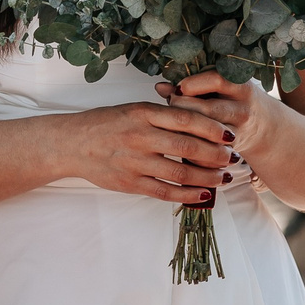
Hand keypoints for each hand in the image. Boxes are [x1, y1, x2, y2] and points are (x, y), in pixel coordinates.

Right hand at [64, 99, 236, 204]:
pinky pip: (165, 192)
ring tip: (223, 177)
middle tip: (232, 158)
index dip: (213, 127)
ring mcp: (134, 161)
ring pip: (180, 173)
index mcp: (143, 113)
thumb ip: (162, 114)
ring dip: (207, 177)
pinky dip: (187, 195)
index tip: (230, 134)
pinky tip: (203, 195)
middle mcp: (140, 136)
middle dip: (216, 155)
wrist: (72, 143)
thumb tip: (199, 119)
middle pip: (188, 147)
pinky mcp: (130, 183)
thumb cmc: (106, 124)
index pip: (186, 119)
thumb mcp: (133, 109)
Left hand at [163, 71, 276, 159]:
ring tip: (172, 126)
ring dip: (184, 131)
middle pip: (208, 109)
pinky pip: (207, 154)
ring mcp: (239, 132)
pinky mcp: (232, 152)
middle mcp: (243, 109)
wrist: (265, 128)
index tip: (177, 89)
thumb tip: (160, 87)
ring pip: (206, 134)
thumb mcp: (221, 89)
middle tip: (170, 110)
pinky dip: (191, 152)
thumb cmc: (232, 102)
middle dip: (183, 108)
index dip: (191, 84)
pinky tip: (180, 145)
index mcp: (241, 87)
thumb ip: (192, 86)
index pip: (216, 80)